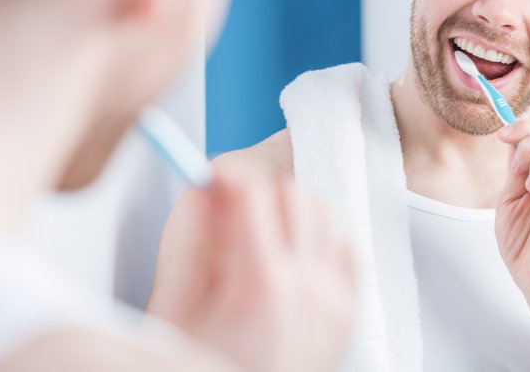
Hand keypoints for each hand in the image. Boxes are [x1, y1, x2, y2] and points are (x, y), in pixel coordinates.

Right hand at [147, 164, 356, 371]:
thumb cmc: (202, 367)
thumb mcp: (181, 314)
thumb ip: (192, 246)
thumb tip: (202, 189)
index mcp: (262, 283)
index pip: (256, 193)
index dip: (230, 177)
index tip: (213, 177)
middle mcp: (308, 284)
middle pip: (294, 195)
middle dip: (260, 192)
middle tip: (233, 211)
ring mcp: (334, 298)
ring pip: (323, 215)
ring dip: (291, 211)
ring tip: (262, 234)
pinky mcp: (347, 311)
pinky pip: (345, 247)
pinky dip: (320, 241)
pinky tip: (293, 258)